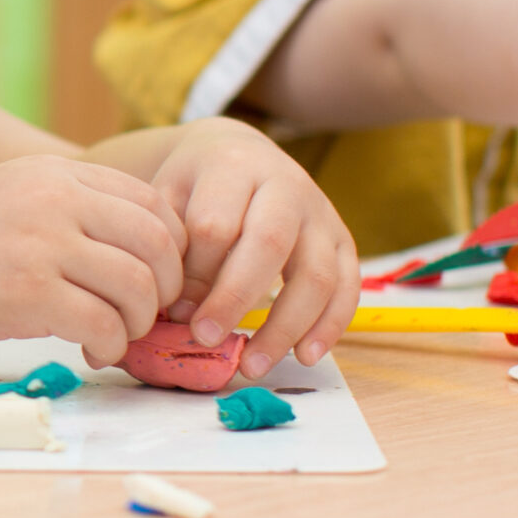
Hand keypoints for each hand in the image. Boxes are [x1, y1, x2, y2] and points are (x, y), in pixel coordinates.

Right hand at [0, 155, 186, 367]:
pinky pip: (103, 324)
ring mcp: (40, 241)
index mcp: (54, 173)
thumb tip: (137, 254)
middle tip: (143, 316)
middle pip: (156, 243)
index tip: (157, 282)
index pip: (150, 203)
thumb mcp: (12, 200)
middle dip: (164, 290)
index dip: (170, 250)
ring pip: (137, 286)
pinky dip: (109, 346)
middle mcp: (53, 197)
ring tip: (114, 335)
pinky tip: (89, 350)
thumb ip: (69, 210)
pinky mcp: (25, 290)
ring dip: (138, 322)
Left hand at [148, 118, 357, 378]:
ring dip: (285, 326)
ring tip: (253, 364)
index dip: (195, 273)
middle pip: (269, 244)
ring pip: (315, 273)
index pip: (215, 224)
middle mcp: (285, 184)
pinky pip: (347, 286)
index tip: (176, 312)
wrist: (238, 153)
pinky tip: (305, 355)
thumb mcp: (170, 196)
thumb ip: (173, 247)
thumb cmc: (196, 185)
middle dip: (236, 298)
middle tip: (206, 339)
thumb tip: (182, 314)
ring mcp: (321, 212)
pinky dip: (331, 325)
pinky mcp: (343, 238)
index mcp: (234, 166)